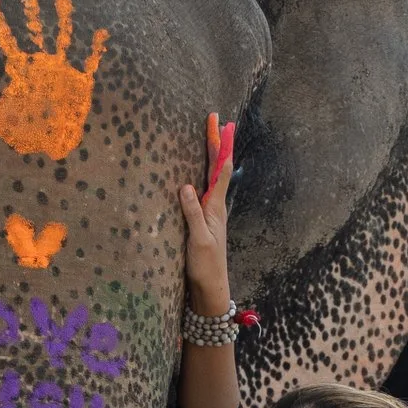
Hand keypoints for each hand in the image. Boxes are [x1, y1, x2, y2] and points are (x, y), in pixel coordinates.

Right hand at [178, 111, 234, 313]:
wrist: (212, 288)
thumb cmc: (206, 266)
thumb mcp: (198, 240)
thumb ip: (193, 213)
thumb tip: (185, 186)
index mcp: (215, 206)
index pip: (221, 169)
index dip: (221, 145)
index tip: (221, 123)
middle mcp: (215, 205)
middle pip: (218, 167)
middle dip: (217, 142)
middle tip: (216, 119)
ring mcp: (210, 212)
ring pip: (212, 176)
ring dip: (212, 155)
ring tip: (212, 136)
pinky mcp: (203, 220)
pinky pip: (205, 189)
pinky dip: (204, 173)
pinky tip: (198, 172)